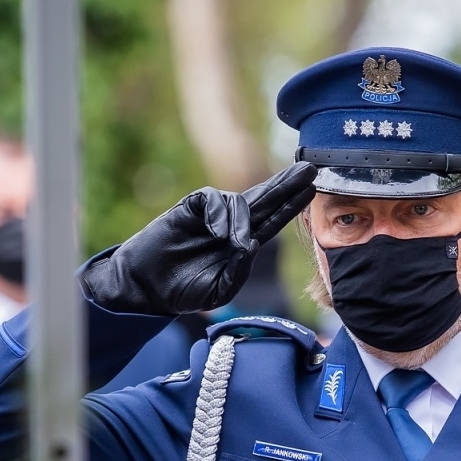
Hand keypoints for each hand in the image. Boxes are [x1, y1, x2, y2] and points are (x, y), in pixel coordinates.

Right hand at [81, 162, 317, 314]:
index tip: (312, 189)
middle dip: (286, 184)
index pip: (273, 219)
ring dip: (241, 221)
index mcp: (242, 243)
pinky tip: (217, 232)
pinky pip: (211, 199)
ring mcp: (211, 214)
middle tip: (309, 169)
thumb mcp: (220, 290)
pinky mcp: (190, 207)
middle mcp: (231, 224)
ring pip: (239, 201)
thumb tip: (253, 244)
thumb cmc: (184, 291)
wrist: (148, 286)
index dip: (292, 204)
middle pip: (265, 198)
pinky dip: (219, 213)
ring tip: (234, 243)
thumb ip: (239, 271)